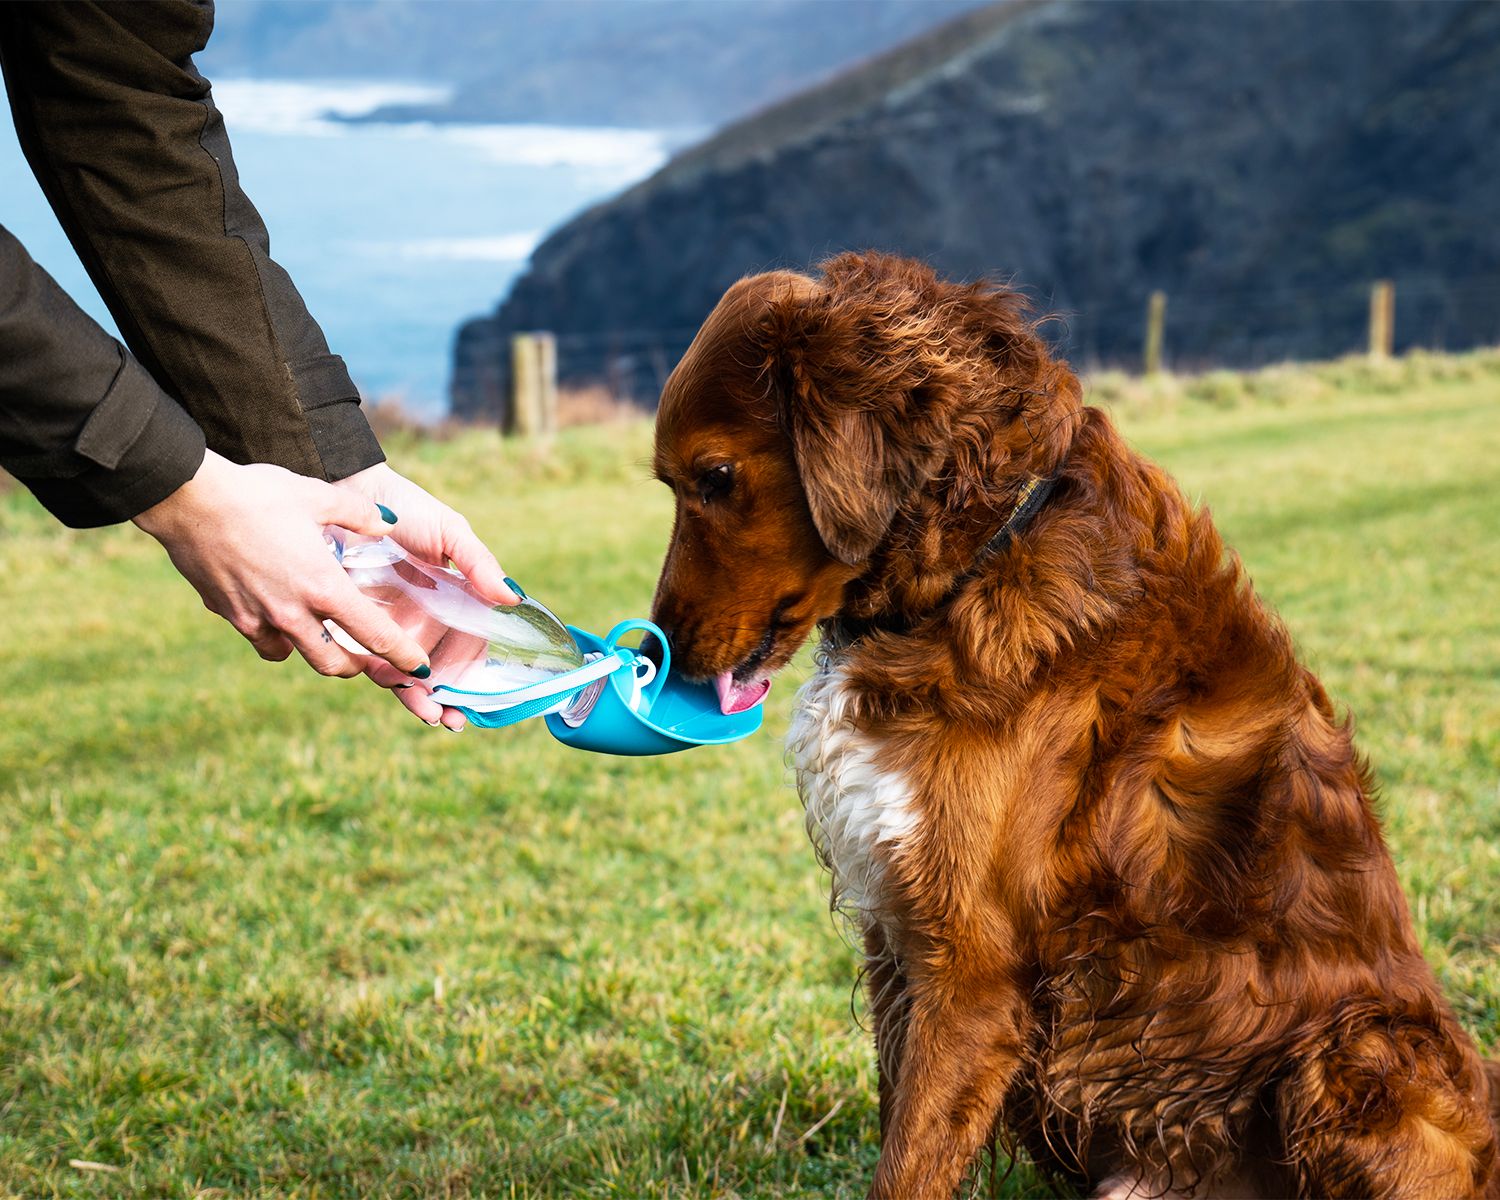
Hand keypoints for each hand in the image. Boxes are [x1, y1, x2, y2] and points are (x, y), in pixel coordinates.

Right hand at [134, 449, 431, 682]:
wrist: (189, 501)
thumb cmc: (258, 494)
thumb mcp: (318, 496)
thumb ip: (360, 514)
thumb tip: (389, 521)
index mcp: (323, 586)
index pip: (375, 635)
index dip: (402, 656)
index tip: (420, 669)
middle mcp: (293, 612)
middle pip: (335, 663)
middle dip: (358, 666)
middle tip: (370, 658)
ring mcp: (258, 618)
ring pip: (296, 656)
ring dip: (317, 655)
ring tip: (327, 642)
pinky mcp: (229, 614)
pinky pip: (262, 640)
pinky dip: (277, 639)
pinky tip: (282, 620)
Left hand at [335, 461, 517, 729]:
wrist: (347, 488)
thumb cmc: (403, 507)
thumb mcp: (450, 532)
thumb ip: (479, 564)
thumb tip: (515, 597)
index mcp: (449, 600)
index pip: (468, 645)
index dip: (475, 673)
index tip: (482, 695)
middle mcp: (420, 618)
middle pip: (438, 667)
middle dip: (448, 697)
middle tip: (453, 718)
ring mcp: (386, 623)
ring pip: (404, 670)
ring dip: (419, 697)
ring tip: (430, 713)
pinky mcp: (350, 622)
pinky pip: (367, 656)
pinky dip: (383, 677)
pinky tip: (397, 689)